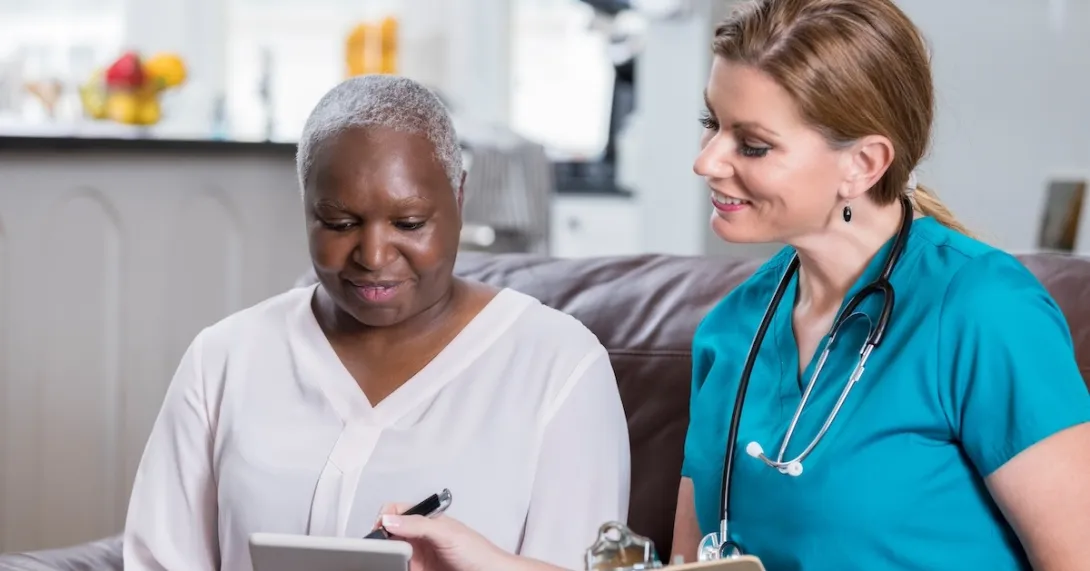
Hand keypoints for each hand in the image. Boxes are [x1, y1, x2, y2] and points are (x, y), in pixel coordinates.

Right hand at [373, 503, 515, 570]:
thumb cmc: (478, 552)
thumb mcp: (447, 533)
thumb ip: (419, 525)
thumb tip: (390, 519)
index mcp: (426, 521)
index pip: (397, 511)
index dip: (386, 516)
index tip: (381, 528)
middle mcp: (420, 537)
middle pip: (390, 532)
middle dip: (382, 537)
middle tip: (380, 547)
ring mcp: (418, 556)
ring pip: (393, 552)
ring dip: (387, 554)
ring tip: (386, 558)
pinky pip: (400, 567)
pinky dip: (394, 566)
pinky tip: (394, 567)